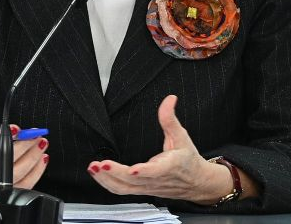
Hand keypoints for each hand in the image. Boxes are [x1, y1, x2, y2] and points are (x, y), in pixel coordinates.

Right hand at [0, 94, 49, 196]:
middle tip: (35, 133)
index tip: (14, 128)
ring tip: (42, 141)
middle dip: (24, 145)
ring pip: (19, 172)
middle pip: (6, 160)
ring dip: (33, 156)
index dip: (1, 138)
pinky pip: (25, 184)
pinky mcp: (5, 193)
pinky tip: (42, 158)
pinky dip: (37, 171)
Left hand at [86, 95, 235, 203]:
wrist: (197, 183)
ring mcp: (147, 188)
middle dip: (115, 173)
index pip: (156, 171)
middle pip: (133, 182)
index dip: (144, 171)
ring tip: (93, 168)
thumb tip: (169, 99)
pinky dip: (108, 183)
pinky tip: (98, 174)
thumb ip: (170, 118)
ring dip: (106, 180)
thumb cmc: (188, 159)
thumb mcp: (181, 136)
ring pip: (124, 189)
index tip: (133, 170)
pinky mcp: (141, 190)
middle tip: (100, 163)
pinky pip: (122, 190)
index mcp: (169, 167)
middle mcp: (156, 180)